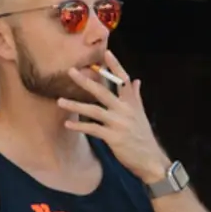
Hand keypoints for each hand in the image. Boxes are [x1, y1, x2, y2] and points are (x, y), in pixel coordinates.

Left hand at [57, 50, 170, 182]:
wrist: (150, 159)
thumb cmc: (143, 136)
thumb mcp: (141, 114)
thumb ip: (136, 96)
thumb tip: (137, 80)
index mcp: (132, 103)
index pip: (123, 80)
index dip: (115, 66)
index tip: (106, 52)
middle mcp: (126, 110)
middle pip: (104, 91)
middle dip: (86, 81)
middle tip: (71, 71)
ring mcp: (119, 123)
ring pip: (94, 110)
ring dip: (75, 105)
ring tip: (60, 101)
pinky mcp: (113, 137)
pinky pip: (93, 129)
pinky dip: (79, 126)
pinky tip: (67, 123)